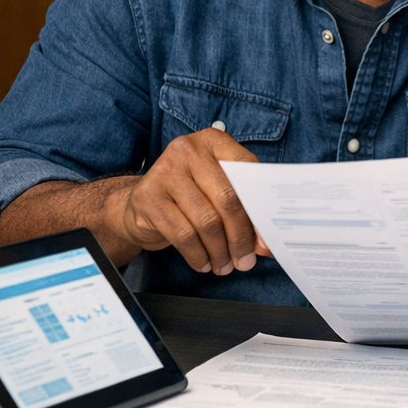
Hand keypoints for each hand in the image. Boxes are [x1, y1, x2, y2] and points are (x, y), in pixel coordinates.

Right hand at [119, 128, 269, 275]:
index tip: (265, 236)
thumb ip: (244, 209)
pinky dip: (198, 255)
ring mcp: (165, 171)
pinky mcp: (148, 196)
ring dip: (219, 251)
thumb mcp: (217, 190)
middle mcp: (188, 150)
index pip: (246, 169)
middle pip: (227, 198)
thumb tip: (265, 245)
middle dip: (240, 236)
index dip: (259, 205)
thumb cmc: (190, 194)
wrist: (141, 202)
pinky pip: (183, 234)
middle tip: (245, 260)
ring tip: (225, 266)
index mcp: (213, 141)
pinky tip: (204, 263)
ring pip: (206, 220)